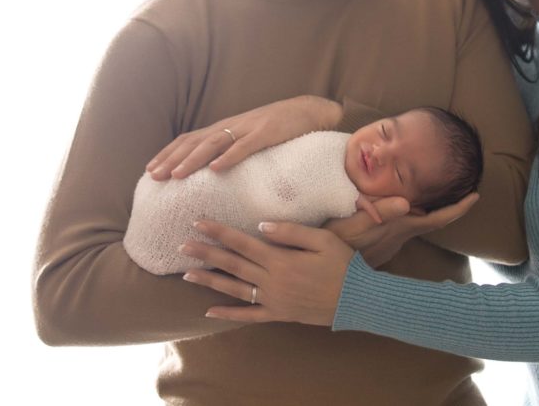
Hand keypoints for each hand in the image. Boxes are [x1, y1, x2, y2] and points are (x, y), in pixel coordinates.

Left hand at [146, 95, 342, 179]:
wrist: (308, 110)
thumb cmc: (278, 129)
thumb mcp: (248, 138)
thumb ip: (230, 150)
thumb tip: (211, 172)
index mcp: (225, 129)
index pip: (189, 140)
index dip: (168, 153)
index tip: (149, 171)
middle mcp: (231, 127)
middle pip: (194, 142)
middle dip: (172, 159)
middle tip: (153, 176)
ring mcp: (248, 128)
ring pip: (214, 143)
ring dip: (193, 160)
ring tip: (176, 175)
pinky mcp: (267, 132)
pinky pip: (245, 146)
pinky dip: (229, 157)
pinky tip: (216, 169)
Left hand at [181, 220, 352, 325]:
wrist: (357, 300)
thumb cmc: (343, 265)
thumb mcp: (323, 240)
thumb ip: (291, 232)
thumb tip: (261, 225)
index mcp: (280, 260)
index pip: (242, 242)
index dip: (219, 232)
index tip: (198, 223)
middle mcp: (271, 281)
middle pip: (232, 264)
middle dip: (206, 254)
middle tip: (182, 245)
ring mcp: (273, 300)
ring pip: (234, 289)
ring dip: (209, 281)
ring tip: (186, 274)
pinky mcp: (278, 315)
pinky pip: (248, 315)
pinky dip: (228, 314)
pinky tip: (209, 311)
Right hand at [325, 192, 478, 266]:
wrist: (318, 268)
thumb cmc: (332, 243)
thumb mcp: (351, 226)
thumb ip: (378, 214)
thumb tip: (407, 203)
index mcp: (398, 228)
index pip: (437, 220)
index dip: (458, 209)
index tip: (476, 197)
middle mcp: (399, 235)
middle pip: (431, 220)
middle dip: (449, 206)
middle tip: (462, 185)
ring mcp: (390, 240)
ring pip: (417, 221)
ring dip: (429, 209)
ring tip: (437, 189)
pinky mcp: (380, 242)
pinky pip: (402, 224)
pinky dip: (410, 212)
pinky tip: (404, 203)